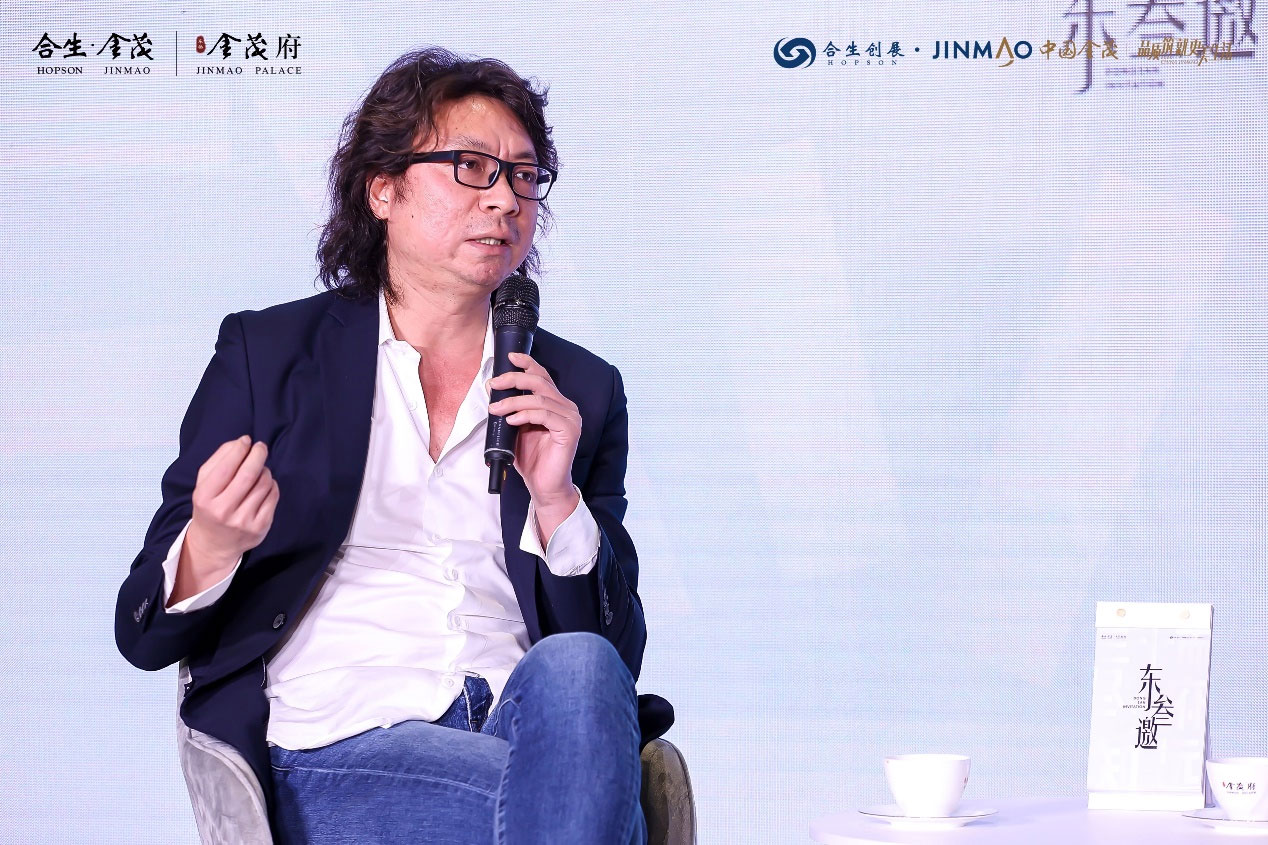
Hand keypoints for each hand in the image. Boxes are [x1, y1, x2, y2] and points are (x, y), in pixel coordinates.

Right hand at [170, 436, 278, 604]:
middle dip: (257, 455)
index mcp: (205, 498)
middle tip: (260, 447)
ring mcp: (244, 521)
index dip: (239, 450)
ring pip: (264, 484)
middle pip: (249, 474)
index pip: (226, 467)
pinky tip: (264, 486)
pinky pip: (273, 496)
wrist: (214, 544)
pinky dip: (271, 485)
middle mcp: (224, 511)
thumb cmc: (209, 506)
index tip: (246, 441)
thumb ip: (218, 460)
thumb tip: (241, 442)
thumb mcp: (203, 484)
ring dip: (264, 471)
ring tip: (258, 470)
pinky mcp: (260, 527)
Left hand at [488, 352, 580, 519]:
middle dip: (514, 379)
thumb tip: (494, 390)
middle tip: (494, 384)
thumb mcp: (517, 428)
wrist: (544, 486)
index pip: (543, 376)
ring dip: (513, 401)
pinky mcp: (569, 431)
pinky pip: (545, 415)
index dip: (527, 363)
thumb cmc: (532, 459)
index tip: (509, 357)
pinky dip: (525, 414)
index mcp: (556, 403)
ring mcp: (571, 418)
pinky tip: (511, 420)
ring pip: (539, 398)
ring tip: (495, 409)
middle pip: (540, 382)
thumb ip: (513, 409)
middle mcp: (567, 407)